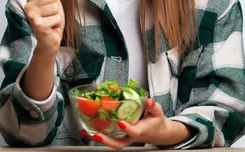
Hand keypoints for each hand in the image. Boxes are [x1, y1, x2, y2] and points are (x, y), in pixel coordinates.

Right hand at [24, 0, 64, 54]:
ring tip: (51, 20)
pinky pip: (56, 17)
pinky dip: (57, 23)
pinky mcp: (37, 24)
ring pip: (55, 6)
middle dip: (56, 6)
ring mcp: (32, 15)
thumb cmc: (51, 20)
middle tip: (51, 14)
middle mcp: (28, 5)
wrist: (49, 40)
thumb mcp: (52, 2)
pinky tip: (50, 27)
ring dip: (57, 15)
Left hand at [79, 99, 195, 149]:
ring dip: (98, 138)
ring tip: (85, 132)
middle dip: (107, 141)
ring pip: (111, 142)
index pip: (134, 132)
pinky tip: (86, 130)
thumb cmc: (156, 122)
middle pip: (118, 143)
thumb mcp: (157, 112)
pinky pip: (108, 137)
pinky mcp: (120, 135)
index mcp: (141, 130)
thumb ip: (153, 106)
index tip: (121, 123)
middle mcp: (131, 136)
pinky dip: (96, 135)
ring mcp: (125, 137)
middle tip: (97, 135)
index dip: (127, 128)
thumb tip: (148, 101)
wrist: (158, 132)